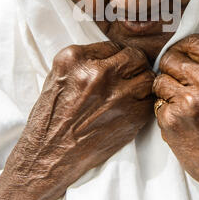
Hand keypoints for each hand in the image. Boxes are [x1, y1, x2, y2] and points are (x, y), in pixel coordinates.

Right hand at [0, 42, 154, 199]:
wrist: (49, 154)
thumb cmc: (51, 116)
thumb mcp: (57, 76)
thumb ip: (84, 60)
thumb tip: (112, 53)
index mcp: (75, 59)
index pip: (113, 45)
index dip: (117, 55)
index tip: (116, 64)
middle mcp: (97, 74)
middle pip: (135, 57)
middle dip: (134, 65)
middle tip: (129, 75)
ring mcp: (116, 95)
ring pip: (147, 77)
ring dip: (142, 82)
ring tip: (132, 90)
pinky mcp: (130, 117)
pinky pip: (150, 100)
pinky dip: (144, 102)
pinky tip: (131, 106)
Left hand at [153, 34, 198, 199]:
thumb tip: (188, 50)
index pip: (193, 41)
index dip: (184, 50)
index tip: (182, 57)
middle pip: (171, 57)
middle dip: (171, 67)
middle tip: (178, 80)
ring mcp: (190, 101)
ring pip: (160, 79)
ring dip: (166, 89)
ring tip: (183, 103)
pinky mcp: (173, 119)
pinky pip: (157, 103)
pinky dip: (165, 110)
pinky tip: (182, 120)